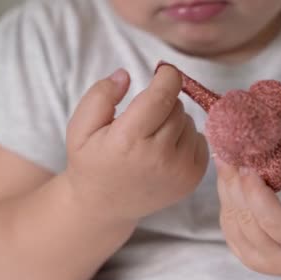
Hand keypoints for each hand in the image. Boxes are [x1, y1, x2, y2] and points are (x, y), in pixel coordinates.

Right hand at [65, 66, 208, 220]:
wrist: (104, 206)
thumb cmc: (91, 161)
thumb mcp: (80, 127)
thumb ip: (100, 96)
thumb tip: (126, 75)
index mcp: (128, 140)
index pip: (162, 96)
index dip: (167, 76)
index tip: (163, 71)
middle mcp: (158, 157)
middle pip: (176, 107)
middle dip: (162, 103)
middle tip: (143, 119)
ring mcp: (179, 171)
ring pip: (189, 122)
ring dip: (174, 122)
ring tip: (151, 138)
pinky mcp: (192, 180)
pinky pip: (200, 140)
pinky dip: (186, 138)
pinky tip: (165, 150)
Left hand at [215, 154, 280, 275]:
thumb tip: (266, 152)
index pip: (273, 220)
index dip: (255, 193)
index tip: (246, 165)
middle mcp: (278, 261)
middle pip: (247, 219)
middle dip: (235, 184)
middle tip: (230, 153)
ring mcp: (256, 261)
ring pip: (231, 220)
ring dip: (226, 188)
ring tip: (228, 161)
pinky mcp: (241, 255)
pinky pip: (226, 223)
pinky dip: (225, 198)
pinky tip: (230, 179)